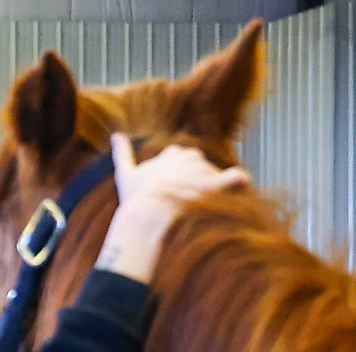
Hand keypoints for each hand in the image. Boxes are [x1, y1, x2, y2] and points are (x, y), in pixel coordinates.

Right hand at [96, 134, 247, 282]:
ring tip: (196, 209)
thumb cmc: (136, 196)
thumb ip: (121, 153)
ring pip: (213, 178)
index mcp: (173, 152)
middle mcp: (192, 155)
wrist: (149, 212)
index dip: (176, 177)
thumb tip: (116, 134)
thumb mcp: (125, 174)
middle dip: (195, 182)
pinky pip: (236, 178)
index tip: (170, 191)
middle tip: (184, 202)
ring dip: (210, 191)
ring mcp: (206, 169)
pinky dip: (239, 181)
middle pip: (199, 169)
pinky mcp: (218, 183)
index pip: (181, 161)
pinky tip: (240, 185)